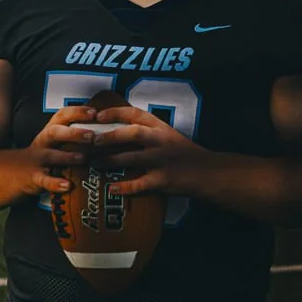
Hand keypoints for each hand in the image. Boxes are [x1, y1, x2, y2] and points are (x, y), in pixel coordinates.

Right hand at [19, 105, 98, 196]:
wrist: (5, 174)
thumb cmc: (38, 158)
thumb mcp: (51, 144)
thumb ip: (71, 138)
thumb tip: (101, 133)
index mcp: (49, 132)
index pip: (62, 116)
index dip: (77, 112)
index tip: (94, 112)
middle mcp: (42, 143)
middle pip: (55, 132)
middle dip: (74, 133)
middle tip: (92, 136)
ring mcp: (36, 160)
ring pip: (51, 156)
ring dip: (67, 156)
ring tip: (83, 158)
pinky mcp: (33, 178)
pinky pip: (44, 180)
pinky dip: (55, 183)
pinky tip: (67, 185)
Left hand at [89, 104, 208, 196]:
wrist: (209, 172)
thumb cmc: (185, 154)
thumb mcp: (169, 135)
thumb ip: (148, 132)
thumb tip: (118, 132)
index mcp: (161, 128)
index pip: (136, 114)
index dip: (115, 112)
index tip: (98, 115)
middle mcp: (161, 141)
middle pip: (132, 133)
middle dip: (110, 136)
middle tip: (92, 140)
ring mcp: (162, 160)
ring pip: (132, 158)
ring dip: (110, 161)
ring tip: (94, 164)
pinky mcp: (164, 180)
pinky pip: (140, 184)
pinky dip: (125, 187)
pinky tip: (112, 189)